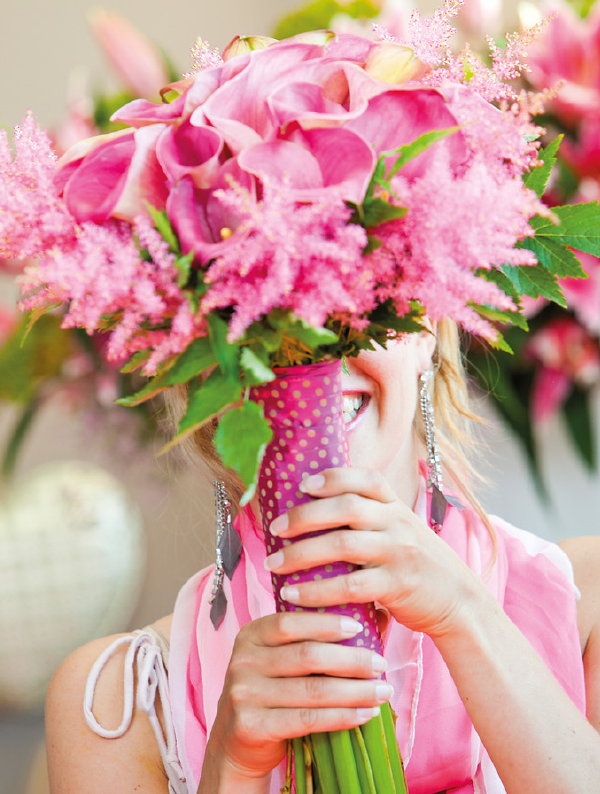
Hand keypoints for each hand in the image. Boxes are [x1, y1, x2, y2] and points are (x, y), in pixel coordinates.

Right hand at [205, 611, 391, 780]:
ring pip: (312, 689)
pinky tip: (365, 714)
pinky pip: (307, 719)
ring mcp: (243, 694)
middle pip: (306, 655)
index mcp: (250, 636)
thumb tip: (376, 617)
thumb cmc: (273, 694)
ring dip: (355, 691)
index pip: (290, 622)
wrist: (238, 745)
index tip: (359, 628)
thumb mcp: (283, 660)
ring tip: (383, 692)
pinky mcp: (251, 726)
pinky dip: (342, 716)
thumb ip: (318, 639)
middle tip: (380, 664)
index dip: (326, 623)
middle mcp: (242, 661)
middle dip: (351, 659)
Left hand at [265, 467, 482, 637]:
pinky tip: (294, 595)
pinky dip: (317, 590)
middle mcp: (398, 523)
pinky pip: (350, 585)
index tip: (303, 484)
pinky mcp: (397, 585)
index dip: (334, 477)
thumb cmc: (417, 564)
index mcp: (396, 506)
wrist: (459, 600)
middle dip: (305, 515)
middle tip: (275, 528)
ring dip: (301, 554)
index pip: (367, 479)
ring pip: (342, 545)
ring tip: (273, 564)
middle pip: (346, 507)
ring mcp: (398, 552)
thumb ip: (370, 518)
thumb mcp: (401, 530)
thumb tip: (316, 509)